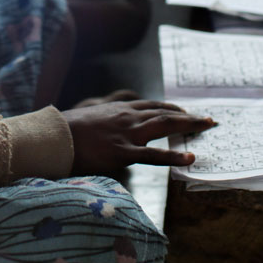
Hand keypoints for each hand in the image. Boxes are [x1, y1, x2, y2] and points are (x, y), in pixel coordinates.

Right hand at [62, 100, 216, 174]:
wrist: (54, 136)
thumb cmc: (66, 130)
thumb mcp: (89, 118)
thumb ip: (104, 120)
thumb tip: (106, 127)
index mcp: (119, 109)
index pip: (152, 105)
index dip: (172, 108)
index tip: (186, 111)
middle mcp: (127, 117)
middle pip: (165, 112)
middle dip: (189, 115)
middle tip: (208, 119)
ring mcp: (127, 133)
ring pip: (165, 125)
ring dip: (189, 126)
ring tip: (208, 127)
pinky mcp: (123, 152)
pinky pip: (154, 155)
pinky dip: (174, 156)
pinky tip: (190, 158)